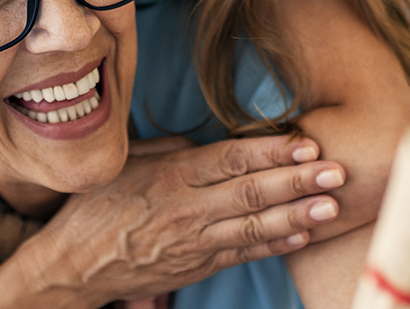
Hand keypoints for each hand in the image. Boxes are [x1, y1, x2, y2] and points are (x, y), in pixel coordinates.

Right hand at [27, 136, 347, 304]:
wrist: (74, 265)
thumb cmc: (100, 206)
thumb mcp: (130, 164)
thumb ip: (175, 149)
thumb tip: (215, 143)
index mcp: (171, 174)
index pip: (230, 159)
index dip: (271, 152)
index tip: (305, 144)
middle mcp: (186, 208)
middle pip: (250, 191)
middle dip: (296, 181)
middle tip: (335, 170)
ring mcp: (193, 241)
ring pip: (252, 226)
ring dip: (296, 215)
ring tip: (330, 205)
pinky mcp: (196, 267)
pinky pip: (242, 254)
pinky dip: (273, 245)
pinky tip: (302, 235)